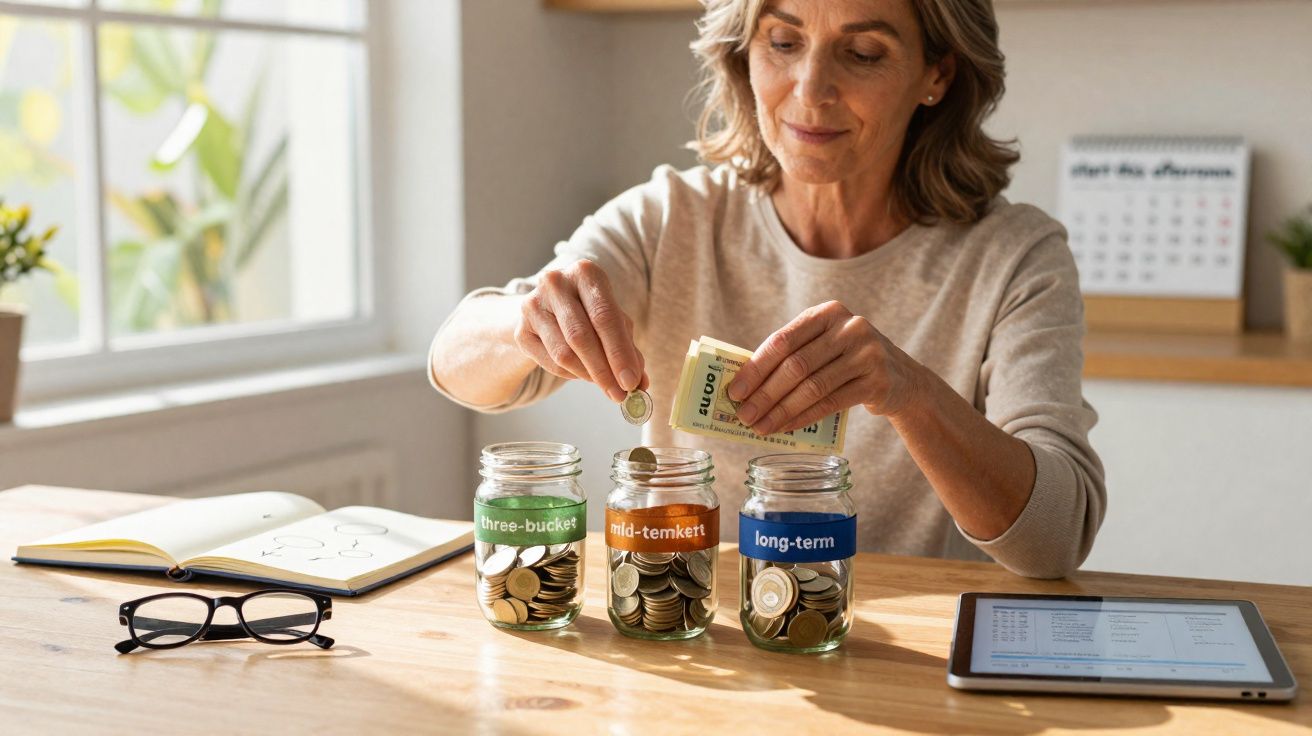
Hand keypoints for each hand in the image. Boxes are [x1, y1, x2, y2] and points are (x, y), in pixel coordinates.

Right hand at [514, 259, 647, 402]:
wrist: (549, 310)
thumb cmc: (590, 313)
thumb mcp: (614, 322)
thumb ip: (629, 349)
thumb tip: (640, 384)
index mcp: (585, 272)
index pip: (605, 316)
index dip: (619, 352)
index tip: (631, 382)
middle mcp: (555, 283)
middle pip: (581, 336)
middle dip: (604, 371)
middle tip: (620, 394)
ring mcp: (533, 305)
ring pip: (564, 353)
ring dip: (588, 375)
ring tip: (605, 385)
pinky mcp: (521, 330)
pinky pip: (550, 363)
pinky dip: (571, 374)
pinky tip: (582, 373)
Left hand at [726, 301, 921, 434]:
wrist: (902, 378)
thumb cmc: (847, 361)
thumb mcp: (825, 345)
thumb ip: (792, 355)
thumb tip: (745, 386)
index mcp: (827, 312)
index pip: (783, 340)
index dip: (756, 367)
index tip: (735, 390)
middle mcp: (850, 327)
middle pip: (796, 365)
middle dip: (765, 393)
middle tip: (743, 416)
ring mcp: (867, 353)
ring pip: (812, 387)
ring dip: (781, 410)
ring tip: (760, 427)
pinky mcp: (877, 381)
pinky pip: (831, 403)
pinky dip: (803, 417)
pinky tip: (785, 427)